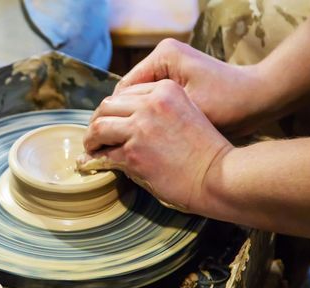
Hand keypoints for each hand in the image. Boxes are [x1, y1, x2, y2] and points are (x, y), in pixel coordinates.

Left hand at [80, 79, 232, 211]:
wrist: (220, 175)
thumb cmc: (207, 151)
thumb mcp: (187, 114)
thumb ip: (160, 110)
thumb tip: (130, 121)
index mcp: (166, 89)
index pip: (126, 93)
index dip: (113, 108)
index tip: (108, 120)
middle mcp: (151, 103)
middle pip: (107, 106)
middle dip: (97, 120)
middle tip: (94, 135)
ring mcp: (141, 127)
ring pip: (99, 127)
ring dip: (91, 139)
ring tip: (90, 148)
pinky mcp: (134, 152)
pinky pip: (104, 154)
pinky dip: (93, 159)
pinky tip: (89, 163)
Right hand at [114, 39, 275, 136]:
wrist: (260, 98)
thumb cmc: (229, 105)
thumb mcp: (188, 112)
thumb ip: (152, 118)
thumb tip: (117, 131)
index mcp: (163, 57)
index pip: (123, 91)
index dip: (111, 118)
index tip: (102, 142)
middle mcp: (163, 57)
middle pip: (128, 94)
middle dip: (119, 120)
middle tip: (108, 146)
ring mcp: (170, 68)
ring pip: (138, 100)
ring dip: (132, 121)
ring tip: (124, 145)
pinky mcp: (178, 80)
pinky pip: (152, 101)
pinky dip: (147, 118)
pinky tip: (144, 138)